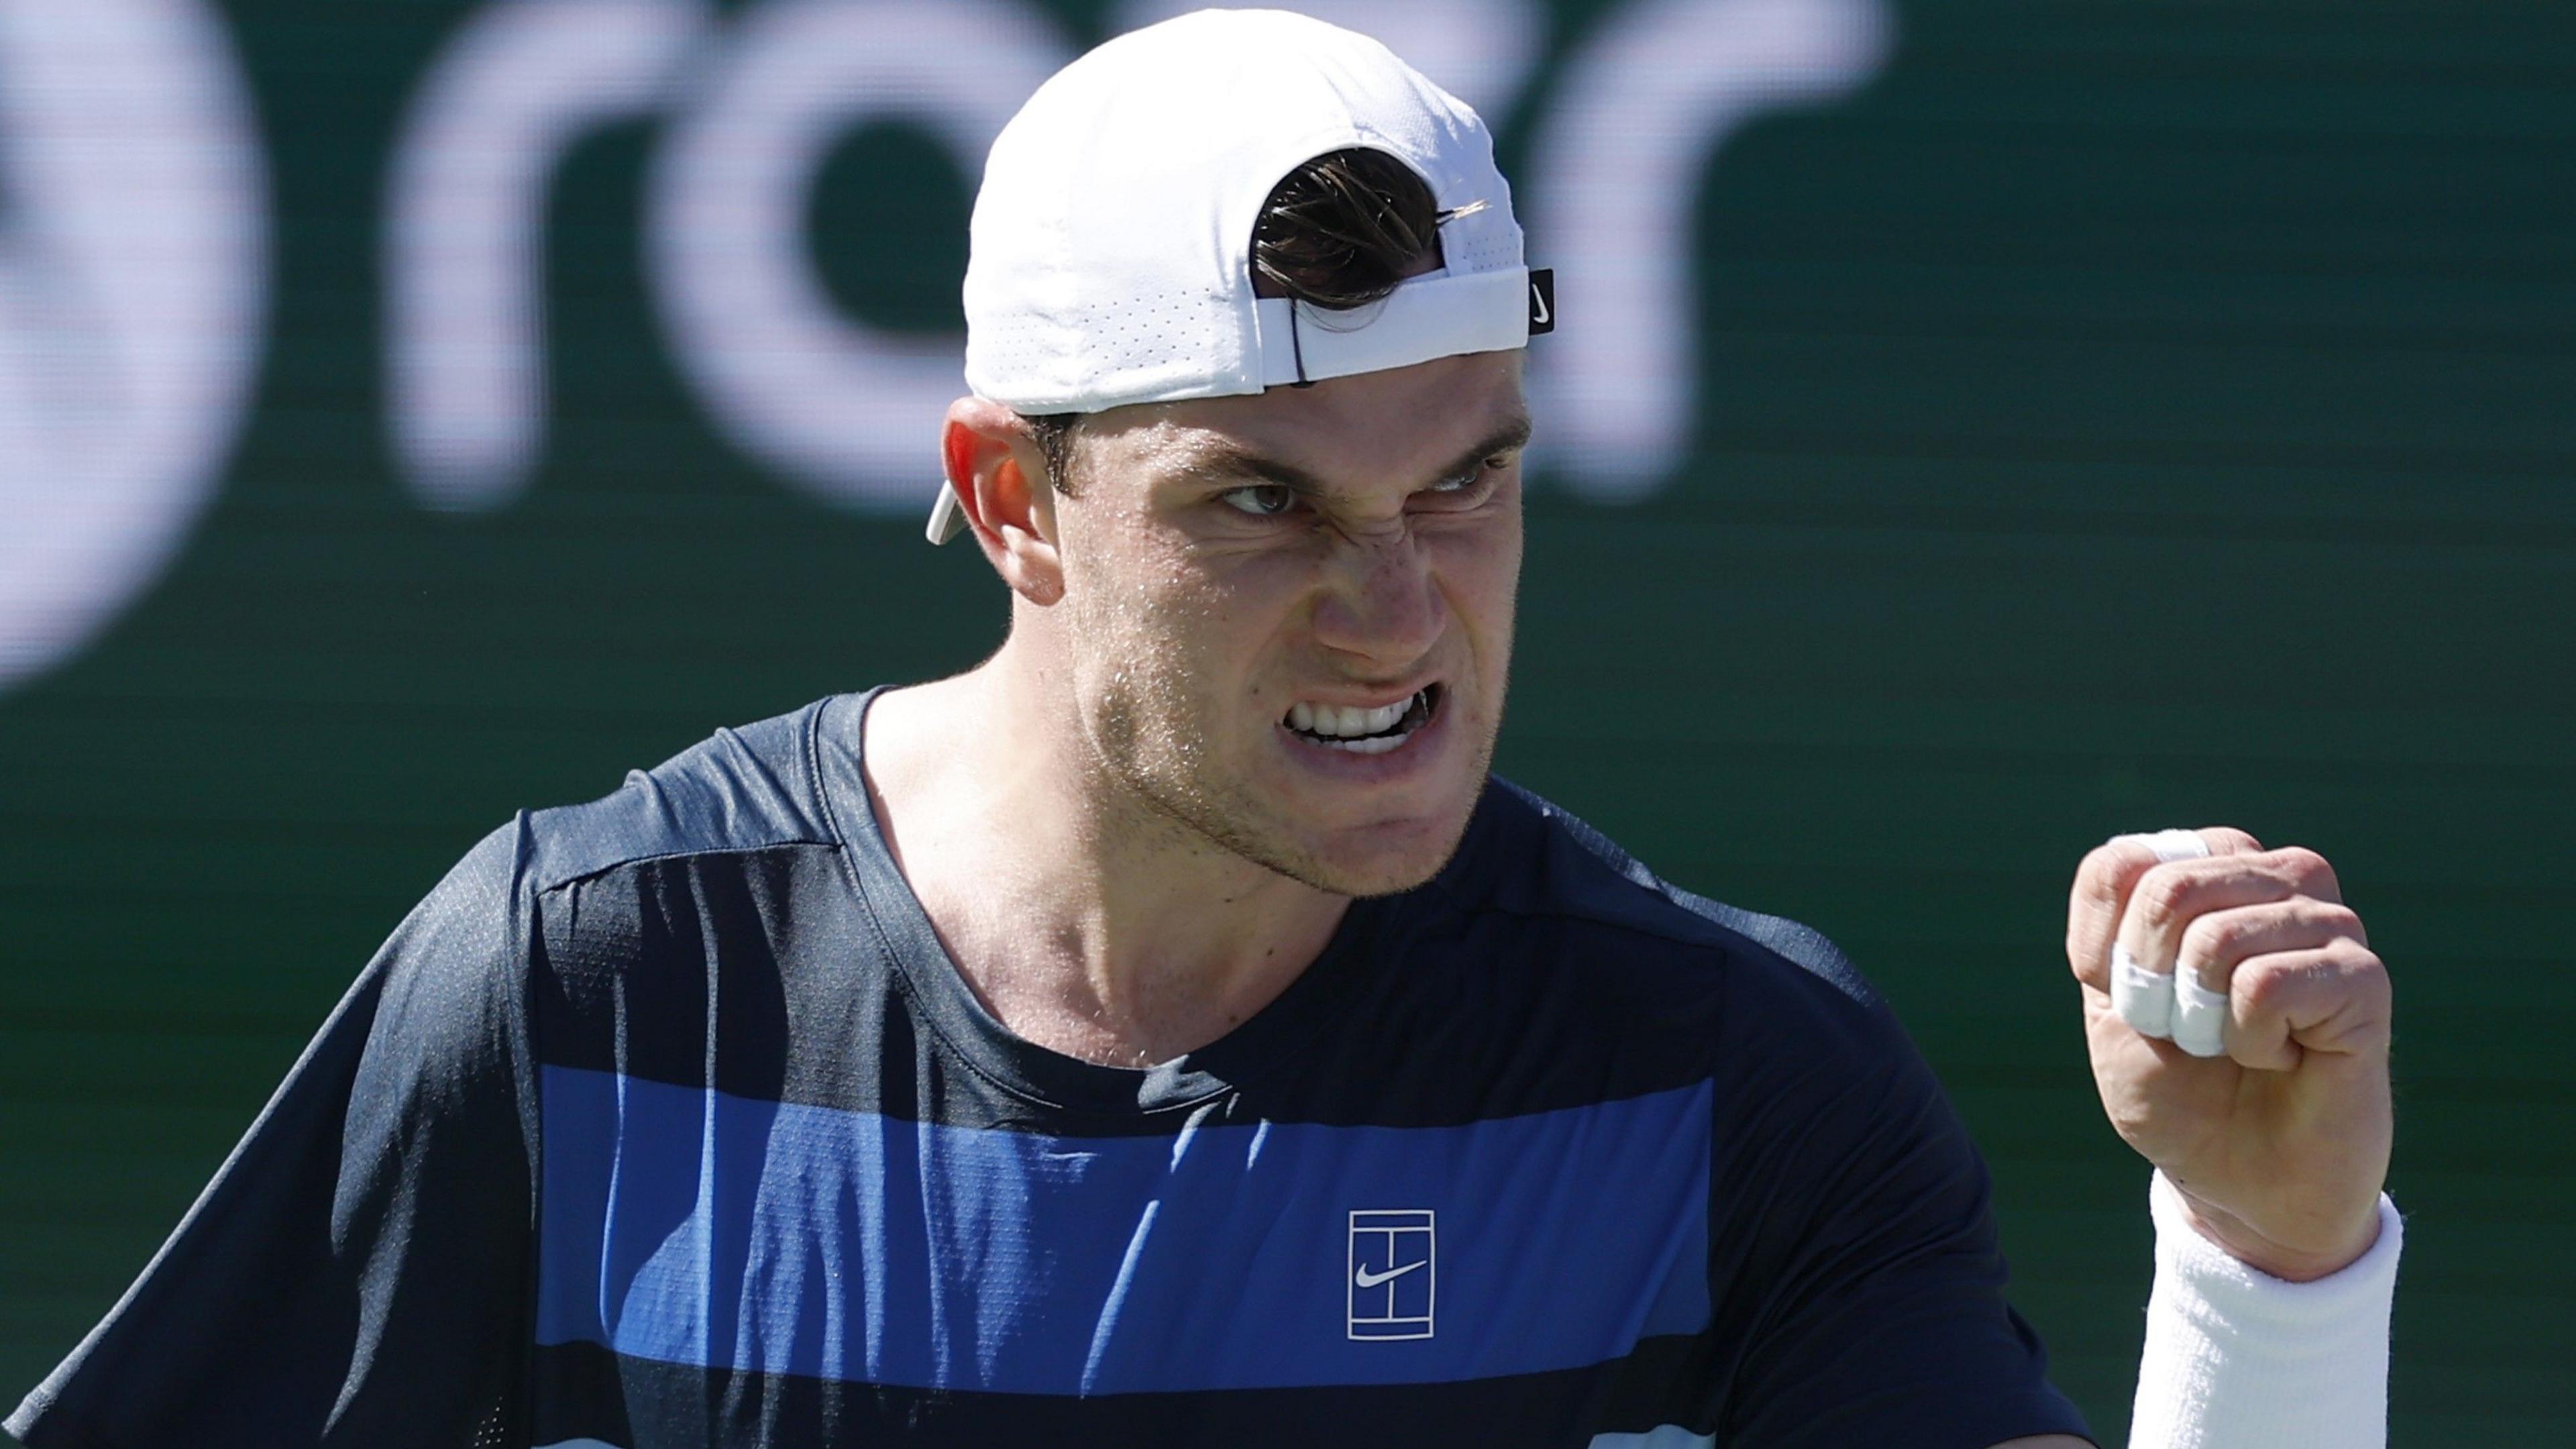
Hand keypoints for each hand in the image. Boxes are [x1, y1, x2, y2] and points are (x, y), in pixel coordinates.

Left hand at [2066, 829, 2393, 1279]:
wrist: (2239, 1180)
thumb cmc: (2179, 1089)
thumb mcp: (2110, 1003)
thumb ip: (2105, 927)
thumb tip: (2129, 859)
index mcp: (2215, 869)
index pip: (2121, 867)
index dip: (2108, 954)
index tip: (2140, 1004)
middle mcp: (2278, 880)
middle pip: (2167, 891)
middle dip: (2150, 985)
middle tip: (2190, 1035)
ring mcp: (2328, 922)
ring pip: (2214, 939)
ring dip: (2198, 1020)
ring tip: (2239, 1048)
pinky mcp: (2363, 976)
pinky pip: (2263, 985)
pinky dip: (2249, 1040)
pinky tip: (2285, 1057)